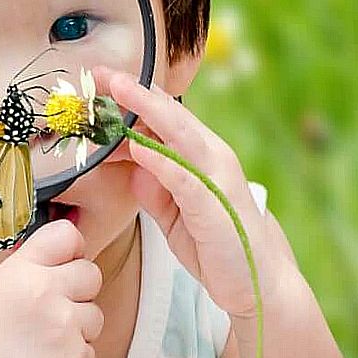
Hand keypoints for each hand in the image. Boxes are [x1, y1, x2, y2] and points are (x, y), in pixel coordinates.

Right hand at [0, 219, 103, 357]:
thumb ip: (35, 269)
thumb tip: (71, 255)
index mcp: (21, 270)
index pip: (67, 234)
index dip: (71, 250)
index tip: (65, 263)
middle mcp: (45, 291)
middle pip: (92, 273)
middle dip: (78, 292)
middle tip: (51, 313)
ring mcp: (64, 325)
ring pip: (96, 315)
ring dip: (77, 329)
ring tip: (42, 344)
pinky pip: (91, 350)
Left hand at [94, 67, 297, 318]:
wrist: (257, 284)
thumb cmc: (216, 247)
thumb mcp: (174, 215)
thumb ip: (155, 189)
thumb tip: (133, 166)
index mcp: (201, 157)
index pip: (164, 119)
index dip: (133, 99)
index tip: (101, 84)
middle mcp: (212, 158)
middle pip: (170, 115)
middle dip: (135, 91)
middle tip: (101, 72)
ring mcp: (215, 178)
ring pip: (179, 134)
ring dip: (146, 110)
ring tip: (118, 90)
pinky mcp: (214, 204)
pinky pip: (183, 175)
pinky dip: (160, 158)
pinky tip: (136, 146)